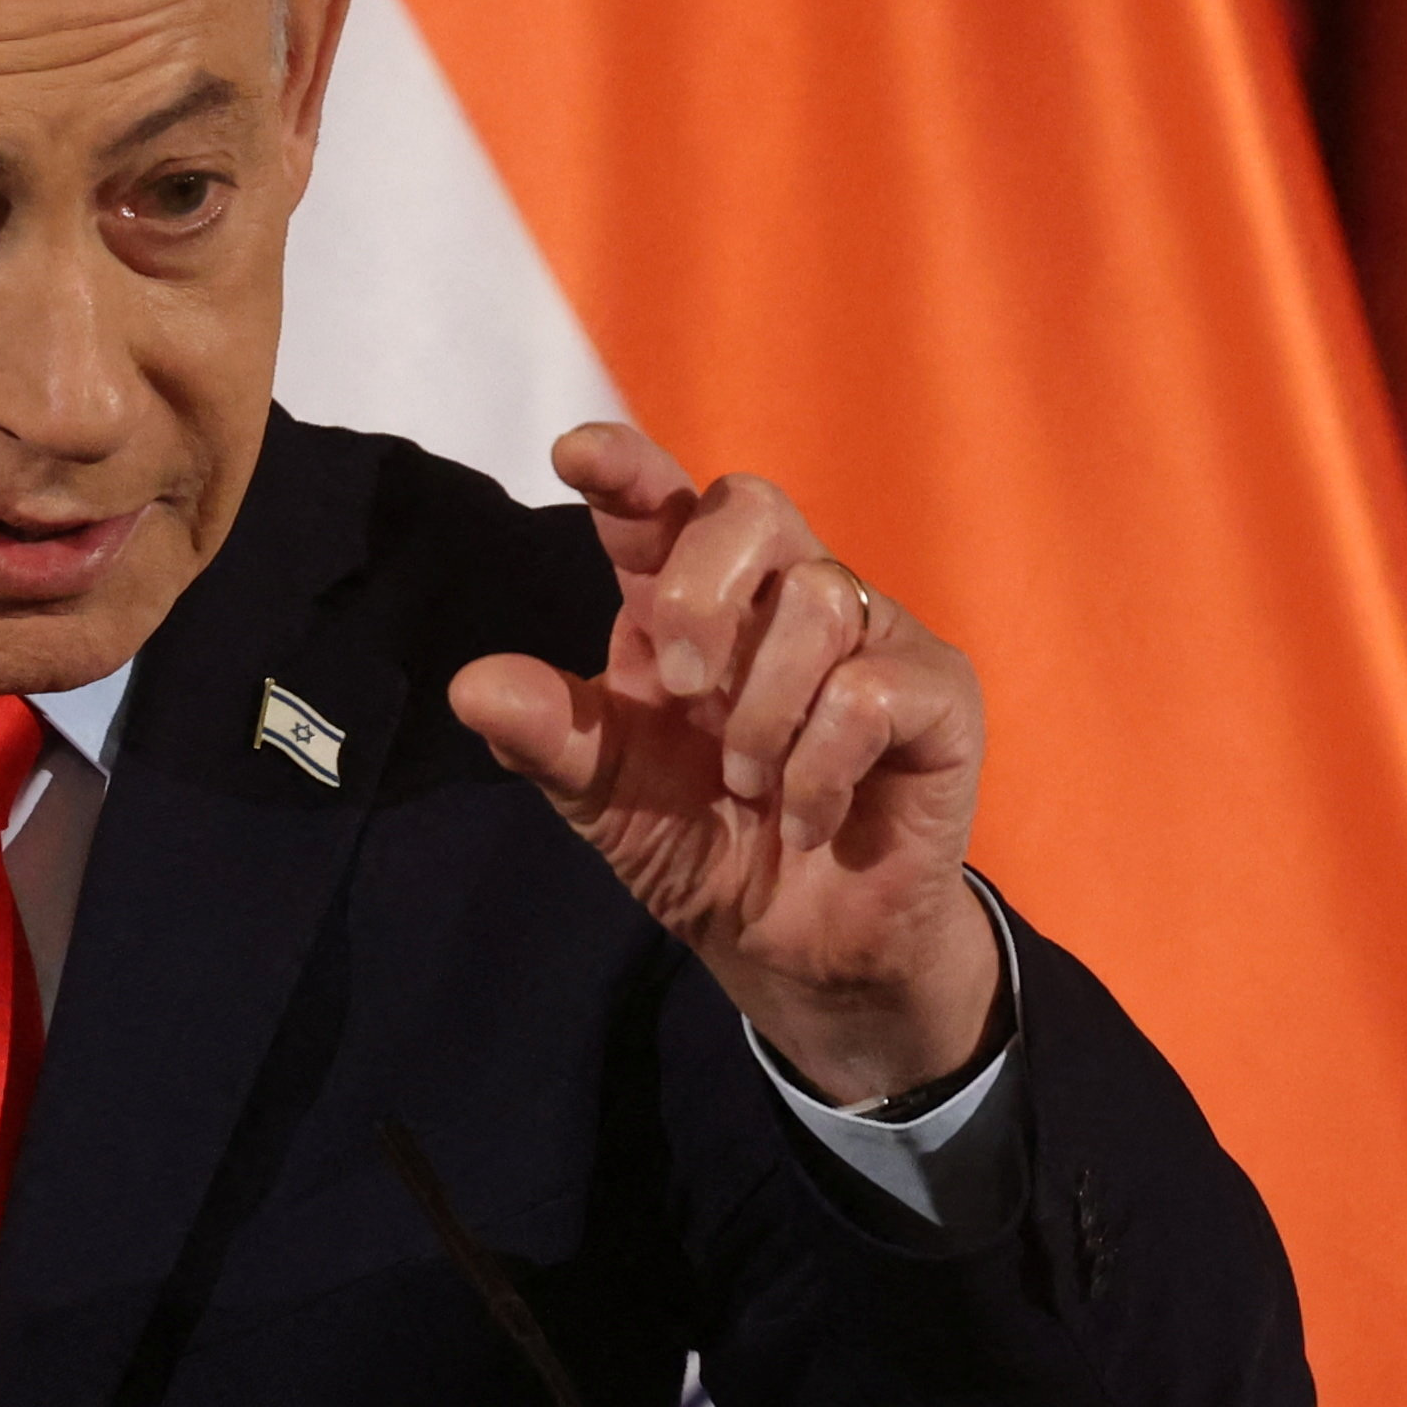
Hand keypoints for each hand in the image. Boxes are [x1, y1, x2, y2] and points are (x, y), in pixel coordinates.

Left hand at [447, 422, 1002, 1106]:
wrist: (798, 952)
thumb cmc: (706, 849)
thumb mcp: (608, 799)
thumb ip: (550, 738)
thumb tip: (470, 687)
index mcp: (691, 605)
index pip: (663, 505)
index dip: (628, 466)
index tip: (576, 455)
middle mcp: (784, 597)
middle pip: (754, 506)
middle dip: (701, 592)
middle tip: (678, 689)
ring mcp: (872, 636)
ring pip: (818, 602)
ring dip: (762, 713)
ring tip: (749, 785)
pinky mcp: (937, 695)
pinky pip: (871, 691)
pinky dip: (818, 769)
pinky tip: (806, 818)